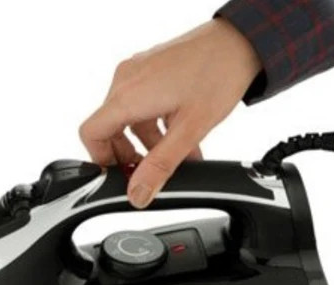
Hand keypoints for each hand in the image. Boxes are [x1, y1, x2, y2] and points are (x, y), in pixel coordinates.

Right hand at [79, 19, 261, 207]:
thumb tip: (138, 193)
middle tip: (150, 172)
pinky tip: (180, 138)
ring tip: (176, 159)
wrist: (241, 42)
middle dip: (128, 155)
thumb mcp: (190, 129)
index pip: (91, 133)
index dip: (101, 160)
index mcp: (128, 95)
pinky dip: (156, 125)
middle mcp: (126, 80)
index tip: (121, 175)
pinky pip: (142, 103)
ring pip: (129, 118)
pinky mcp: (151, 69)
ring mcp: (138, 72)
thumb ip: (160, 166)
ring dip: (148, 143)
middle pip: (109, 128)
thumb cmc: (219, 75)